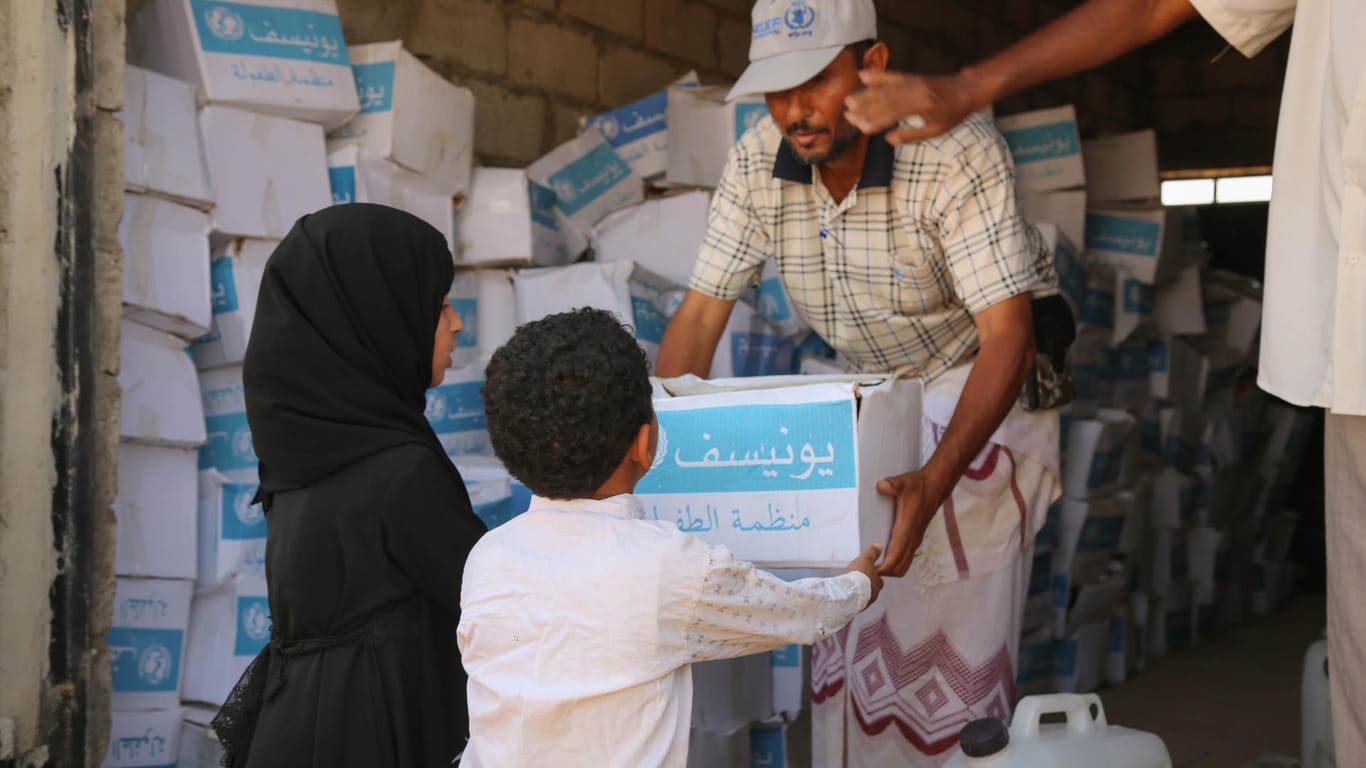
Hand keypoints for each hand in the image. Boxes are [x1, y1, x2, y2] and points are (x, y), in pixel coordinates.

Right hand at [844, 70, 979, 145]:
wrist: (966, 90)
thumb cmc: (952, 113)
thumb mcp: (936, 130)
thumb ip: (912, 135)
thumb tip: (888, 139)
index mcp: (922, 105)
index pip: (893, 114)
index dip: (876, 121)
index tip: (861, 128)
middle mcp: (914, 90)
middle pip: (885, 100)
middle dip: (865, 108)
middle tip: (848, 116)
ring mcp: (911, 82)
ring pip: (884, 88)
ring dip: (865, 94)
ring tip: (849, 101)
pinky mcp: (910, 77)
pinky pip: (891, 76)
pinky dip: (876, 76)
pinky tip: (862, 76)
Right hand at [844, 543, 884, 606]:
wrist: (848, 593)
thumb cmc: (858, 576)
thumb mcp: (865, 559)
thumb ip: (872, 553)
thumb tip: (879, 546)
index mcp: (878, 582)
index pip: (879, 580)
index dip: (874, 576)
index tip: (868, 573)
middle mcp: (874, 594)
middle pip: (873, 590)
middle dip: (868, 586)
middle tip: (860, 582)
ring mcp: (865, 602)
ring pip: (865, 597)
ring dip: (860, 594)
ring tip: (852, 590)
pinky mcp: (856, 608)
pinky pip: (856, 604)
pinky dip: (853, 600)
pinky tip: (847, 597)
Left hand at [875, 471, 940, 576]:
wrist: (935, 488)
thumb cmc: (918, 487)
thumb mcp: (904, 483)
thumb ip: (892, 485)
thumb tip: (881, 486)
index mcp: (907, 528)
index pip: (896, 556)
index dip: (883, 567)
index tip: (870, 569)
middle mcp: (912, 538)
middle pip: (900, 567)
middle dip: (884, 572)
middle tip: (867, 568)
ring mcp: (914, 540)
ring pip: (903, 565)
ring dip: (890, 569)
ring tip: (873, 564)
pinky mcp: (914, 539)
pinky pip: (905, 559)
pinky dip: (895, 563)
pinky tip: (882, 556)